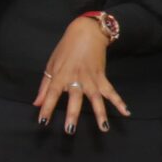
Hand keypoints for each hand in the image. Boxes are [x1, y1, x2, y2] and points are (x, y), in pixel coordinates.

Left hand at [35, 17, 126, 132]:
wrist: (86, 32)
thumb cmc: (65, 49)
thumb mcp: (51, 65)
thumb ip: (45, 86)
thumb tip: (36, 103)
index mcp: (61, 75)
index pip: (51, 94)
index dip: (46, 107)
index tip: (42, 121)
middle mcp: (76, 78)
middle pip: (75, 98)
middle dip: (72, 114)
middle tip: (70, 130)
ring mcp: (91, 78)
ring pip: (96, 97)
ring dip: (100, 113)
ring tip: (104, 127)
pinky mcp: (102, 77)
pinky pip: (111, 91)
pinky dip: (119, 101)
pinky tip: (126, 112)